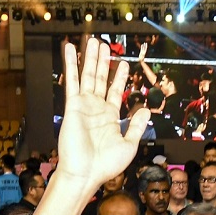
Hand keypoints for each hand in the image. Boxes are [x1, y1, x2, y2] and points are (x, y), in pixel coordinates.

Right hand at [55, 39, 147, 191]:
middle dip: (103, 62)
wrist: (86, 173)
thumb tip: (145, 110)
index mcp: (110, 118)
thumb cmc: (106, 165)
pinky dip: (70, 64)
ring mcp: (84, 106)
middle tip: (105, 45)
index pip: (115, 91)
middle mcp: (97, 109)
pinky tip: (69, 49)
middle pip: (101, 79)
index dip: (120, 77)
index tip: (123, 63)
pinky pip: (72, 81)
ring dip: (90, 58)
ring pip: (88, 76)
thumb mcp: (129, 145)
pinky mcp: (73, 106)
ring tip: (93, 41)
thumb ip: (136, 126)